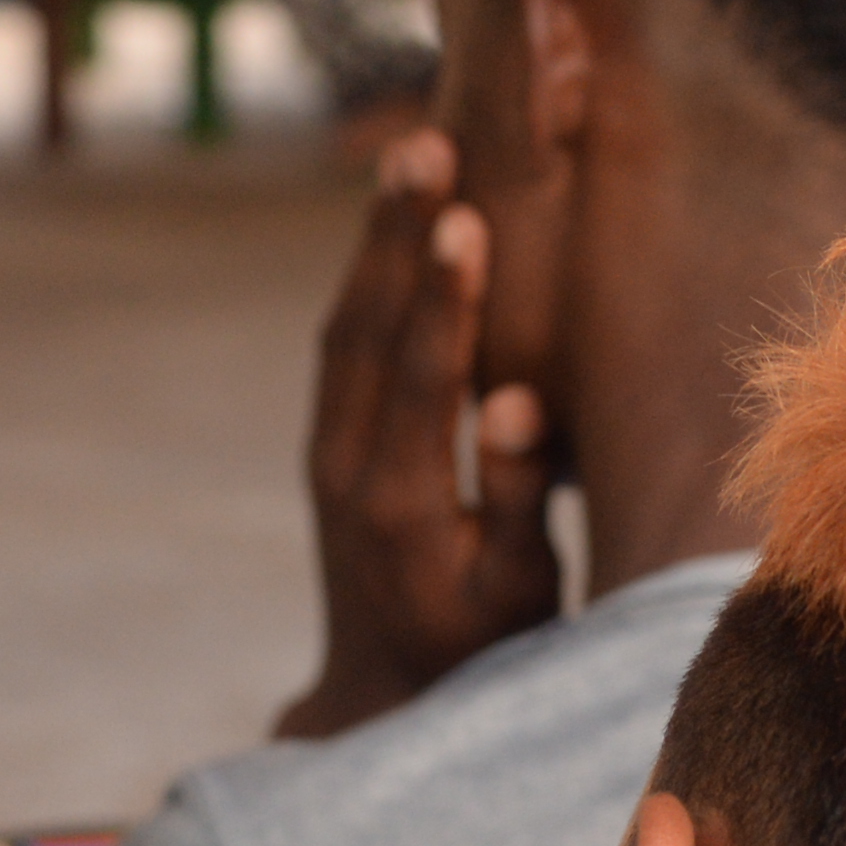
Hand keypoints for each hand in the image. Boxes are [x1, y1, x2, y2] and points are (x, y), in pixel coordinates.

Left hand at [294, 132, 560, 733]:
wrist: (379, 701)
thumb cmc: (479, 655)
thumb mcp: (516, 601)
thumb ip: (515, 507)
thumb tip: (513, 406)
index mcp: (404, 509)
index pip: (422, 383)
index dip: (445, 298)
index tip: (466, 220)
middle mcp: (351, 471)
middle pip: (368, 331)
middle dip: (399, 233)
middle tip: (429, 143)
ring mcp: (330, 453)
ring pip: (346, 326)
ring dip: (379, 238)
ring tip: (412, 152)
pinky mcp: (330, 441)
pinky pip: (343, 341)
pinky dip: (370, 272)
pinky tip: (396, 216)